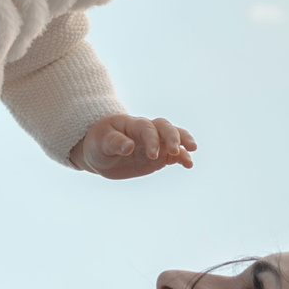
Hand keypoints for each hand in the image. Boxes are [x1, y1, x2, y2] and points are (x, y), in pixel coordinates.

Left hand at [71, 113, 196, 178]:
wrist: (100, 152)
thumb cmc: (99, 142)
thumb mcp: (101, 141)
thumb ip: (115, 142)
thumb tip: (129, 147)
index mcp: (132, 124)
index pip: (147, 128)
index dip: (152, 139)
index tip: (152, 155)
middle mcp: (147, 131)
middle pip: (165, 127)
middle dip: (173, 137)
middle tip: (175, 151)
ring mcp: (155, 143)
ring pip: (174, 137)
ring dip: (183, 144)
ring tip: (190, 157)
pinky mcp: (159, 156)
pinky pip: (174, 154)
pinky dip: (182, 158)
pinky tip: (188, 164)